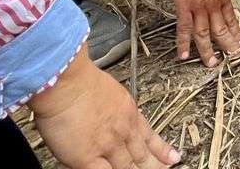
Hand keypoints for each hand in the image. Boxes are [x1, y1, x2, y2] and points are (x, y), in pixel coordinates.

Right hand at [30, 49, 179, 167]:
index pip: (149, 137)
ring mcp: (107, 146)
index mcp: (129, 113)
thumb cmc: (81, 80)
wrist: (67, 82)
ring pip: (128, 168)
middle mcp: (122, 130)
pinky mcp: (88, 158)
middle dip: (155, 166)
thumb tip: (116, 115)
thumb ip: (117, 108)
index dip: (162, 150)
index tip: (172, 158)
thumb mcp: (112, 92)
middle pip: (142, 155)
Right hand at [172, 0, 239, 66]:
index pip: (231, 18)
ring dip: (208, 50)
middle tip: (231, 56)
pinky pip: (184, 29)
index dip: (236, 31)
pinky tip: (184, 55)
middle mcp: (214, 5)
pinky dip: (184, 43)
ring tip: (212, 63)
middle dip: (227, 44)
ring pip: (205, 34)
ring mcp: (200, 7)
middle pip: (222, 29)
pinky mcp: (185, 6)